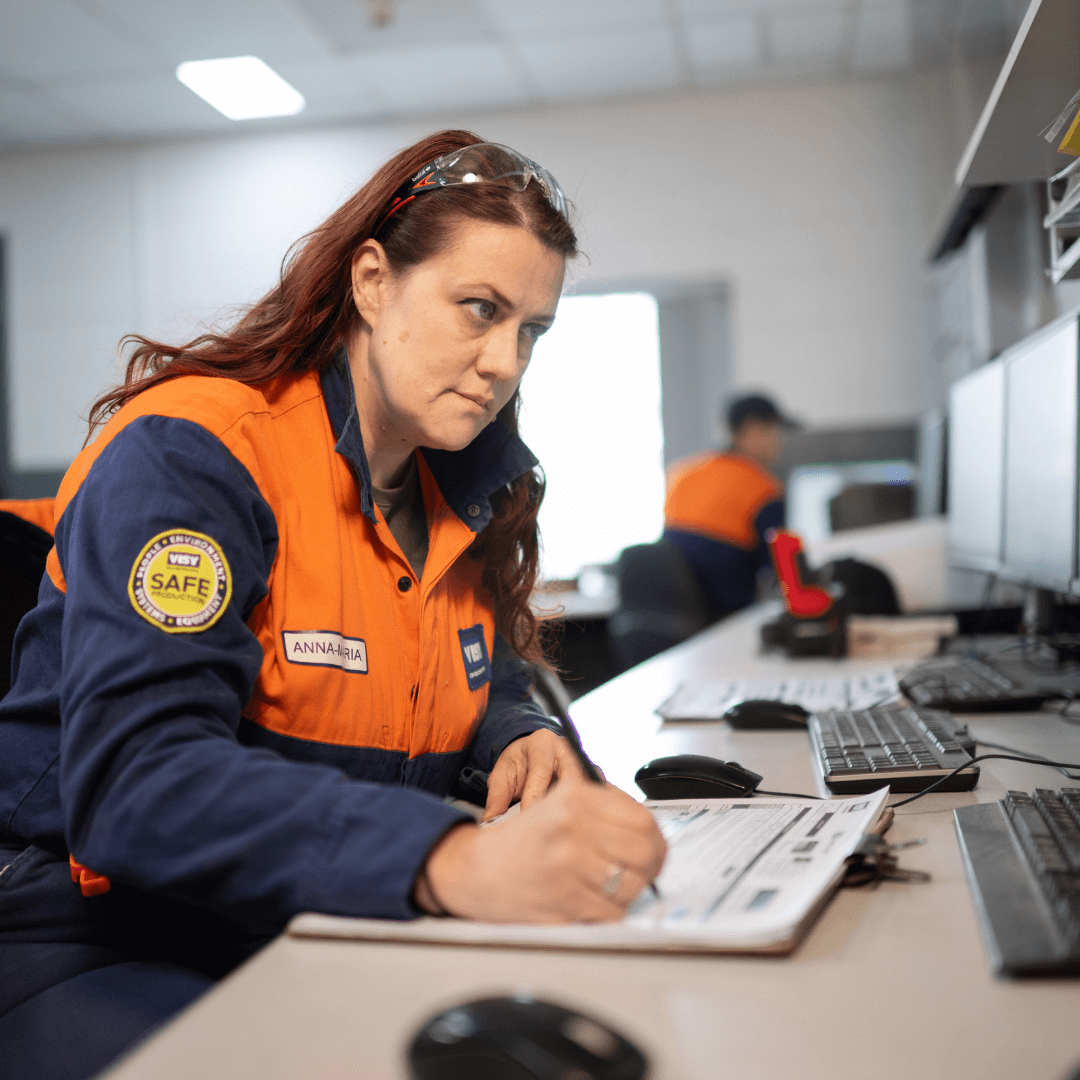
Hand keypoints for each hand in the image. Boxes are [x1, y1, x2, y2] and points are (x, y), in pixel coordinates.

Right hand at [421, 778, 666, 923]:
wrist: (474, 869)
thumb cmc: (520, 840)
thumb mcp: (558, 803)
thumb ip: (602, 810)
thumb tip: (648, 832)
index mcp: (577, 797)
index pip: (643, 820)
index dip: (655, 840)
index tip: (652, 849)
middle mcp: (574, 826)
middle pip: (646, 853)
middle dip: (651, 868)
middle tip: (642, 873)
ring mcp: (570, 864)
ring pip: (632, 886)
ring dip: (628, 892)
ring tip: (609, 888)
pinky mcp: (564, 899)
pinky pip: (611, 912)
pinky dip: (607, 913)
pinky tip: (590, 902)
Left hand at [482, 728, 592, 822]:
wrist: (531, 752)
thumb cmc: (518, 763)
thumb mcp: (501, 774)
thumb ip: (497, 796)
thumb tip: (489, 821)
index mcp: (542, 743)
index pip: (541, 772)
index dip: (534, 798)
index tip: (527, 820)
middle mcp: (567, 750)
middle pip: (572, 778)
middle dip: (563, 804)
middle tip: (551, 828)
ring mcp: (583, 762)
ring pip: (588, 786)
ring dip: (580, 808)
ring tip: (568, 832)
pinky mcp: (592, 777)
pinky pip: (595, 794)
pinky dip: (589, 810)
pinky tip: (580, 829)